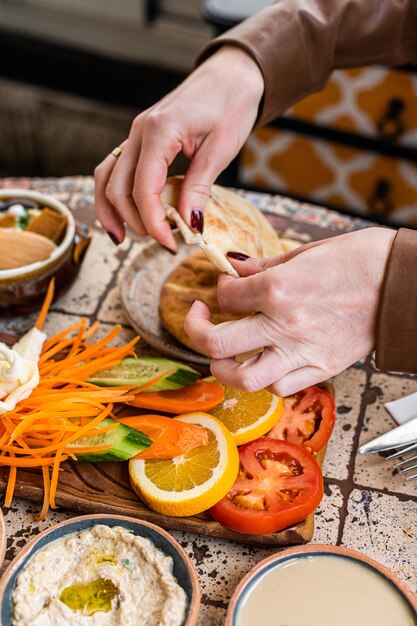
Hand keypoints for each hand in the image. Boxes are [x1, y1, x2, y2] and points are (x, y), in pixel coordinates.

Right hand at [94, 46, 263, 249]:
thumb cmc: (231, 104)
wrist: (231, 74)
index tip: (170, 244)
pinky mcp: (140, 139)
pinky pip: (116, 168)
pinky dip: (116, 193)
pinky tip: (126, 214)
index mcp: (160, 130)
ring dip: (112, 210)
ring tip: (125, 237)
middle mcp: (139, 131)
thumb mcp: (220, 149)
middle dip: (134, 220)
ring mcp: (135, 134)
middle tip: (162, 241)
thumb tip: (189, 226)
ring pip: (106, 177)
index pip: (143, 188)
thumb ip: (199, 187)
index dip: (153, 222)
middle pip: (117, 187)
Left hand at [184, 227, 395, 395]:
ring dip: (224, 367)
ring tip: (223, 354)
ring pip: (243, 379)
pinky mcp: (322, 369)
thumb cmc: (361, 260)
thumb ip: (264, 266)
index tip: (225, 284)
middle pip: (217, 344)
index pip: (226, 296)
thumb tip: (236, 268)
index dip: (219, 287)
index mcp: (279, 289)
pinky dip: (265, 378)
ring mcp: (303, 353)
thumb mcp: (306, 252)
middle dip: (196, 330)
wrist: (403, 284)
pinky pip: (280, 387)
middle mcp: (285, 325)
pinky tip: (264, 362)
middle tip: (200, 319)